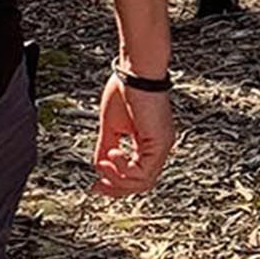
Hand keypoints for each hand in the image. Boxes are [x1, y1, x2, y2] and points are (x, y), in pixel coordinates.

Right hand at [92, 73, 174, 196]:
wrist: (136, 71)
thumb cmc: (126, 89)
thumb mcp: (111, 126)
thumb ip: (107, 147)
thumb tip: (99, 166)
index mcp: (150, 143)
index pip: (137, 175)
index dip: (116, 183)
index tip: (96, 184)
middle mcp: (160, 147)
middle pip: (141, 184)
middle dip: (116, 188)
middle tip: (97, 185)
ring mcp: (163, 146)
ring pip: (143, 182)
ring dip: (118, 178)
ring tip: (104, 162)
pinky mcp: (160, 142)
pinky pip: (144, 171)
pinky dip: (125, 169)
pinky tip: (114, 154)